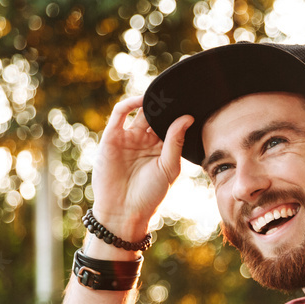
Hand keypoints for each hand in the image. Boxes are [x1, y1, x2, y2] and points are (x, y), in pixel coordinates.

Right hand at [90, 95, 193, 239]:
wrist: (124, 211)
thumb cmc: (150, 195)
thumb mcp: (168, 167)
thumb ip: (175, 142)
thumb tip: (187, 117)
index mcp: (160, 148)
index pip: (170, 124)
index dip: (178, 113)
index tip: (192, 101)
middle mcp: (144, 141)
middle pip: (156, 115)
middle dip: (165, 104)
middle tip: (178, 92)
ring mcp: (128, 138)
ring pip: (140, 112)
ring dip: (150, 102)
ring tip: (163, 94)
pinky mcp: (112, 137)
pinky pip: (120, 114)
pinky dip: (130, 104)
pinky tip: (143, 101)